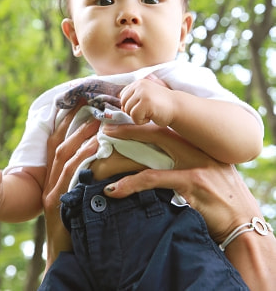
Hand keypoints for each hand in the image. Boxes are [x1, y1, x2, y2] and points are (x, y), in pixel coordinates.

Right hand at [43, 108, 99, 271]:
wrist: (63, 255)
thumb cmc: (76, 224)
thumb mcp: (77, 197)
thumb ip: (84, 177)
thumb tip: (105, 154)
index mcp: (51, 177)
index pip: (56, 143)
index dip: (64, 121)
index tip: (78, 102)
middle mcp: (48, 181)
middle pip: (58, 145)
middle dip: (72, 123)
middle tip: (91, 105)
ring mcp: (50, 191)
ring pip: (63, 157)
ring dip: (80, 137)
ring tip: (97, 122)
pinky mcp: (56, 203)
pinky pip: (69, 176)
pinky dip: (81, 159)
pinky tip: (95, 148)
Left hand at [102, 123, 260, 242]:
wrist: (244, 223)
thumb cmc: (225, 199)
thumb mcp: (211, 170)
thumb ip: (192, 160)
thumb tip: (164, 156)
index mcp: (199, 145)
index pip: (166, 129)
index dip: (143, 124)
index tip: (122, 121)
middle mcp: (196, 151)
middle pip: (156, 133)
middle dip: (129, 129)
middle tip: (105, 128)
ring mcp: (194, 166)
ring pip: (150, 156)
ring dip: (123, 157)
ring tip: (100, 161)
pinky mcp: (191, 184)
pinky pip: (153, 181)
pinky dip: (130, 185)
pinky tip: (114, 190)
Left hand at [120, 75, 171, 125]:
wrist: (178, 108)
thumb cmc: (161, 105)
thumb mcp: (146, 96)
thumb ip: (134, 97)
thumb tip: (120, 106)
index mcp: (138, 83)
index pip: (123, 96)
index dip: (131, 105)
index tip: (143, 107)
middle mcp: (139, 85)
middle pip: (124, 104)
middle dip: (133, 111)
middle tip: (147, 111)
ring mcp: (142, 93)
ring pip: (128, 111)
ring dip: (138, 117)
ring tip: (150, 113)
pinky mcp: (146, 102)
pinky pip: (134, 117)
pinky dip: (141, 121)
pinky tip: (151, 117)